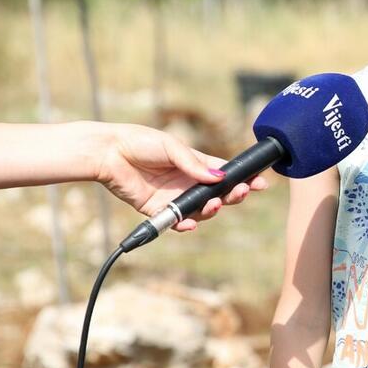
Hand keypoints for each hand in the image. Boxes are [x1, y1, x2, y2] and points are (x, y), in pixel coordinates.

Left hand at [95, 124, 268, 230]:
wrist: (108, 154)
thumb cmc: (140, 142)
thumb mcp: (171, 147)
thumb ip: (195, 164)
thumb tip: (219, 178)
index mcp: (196, 164)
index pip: (225, 174)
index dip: (244, 179)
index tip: (260, 182)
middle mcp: (189, 182)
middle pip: (219, 195)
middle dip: (234, 195)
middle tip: (240, 193)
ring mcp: (176, 197)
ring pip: (202, 210)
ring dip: (212, 210)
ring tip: (213, 204)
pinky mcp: (159, 210)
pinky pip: (178, 222)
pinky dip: (186, 225)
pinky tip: (189, 223)